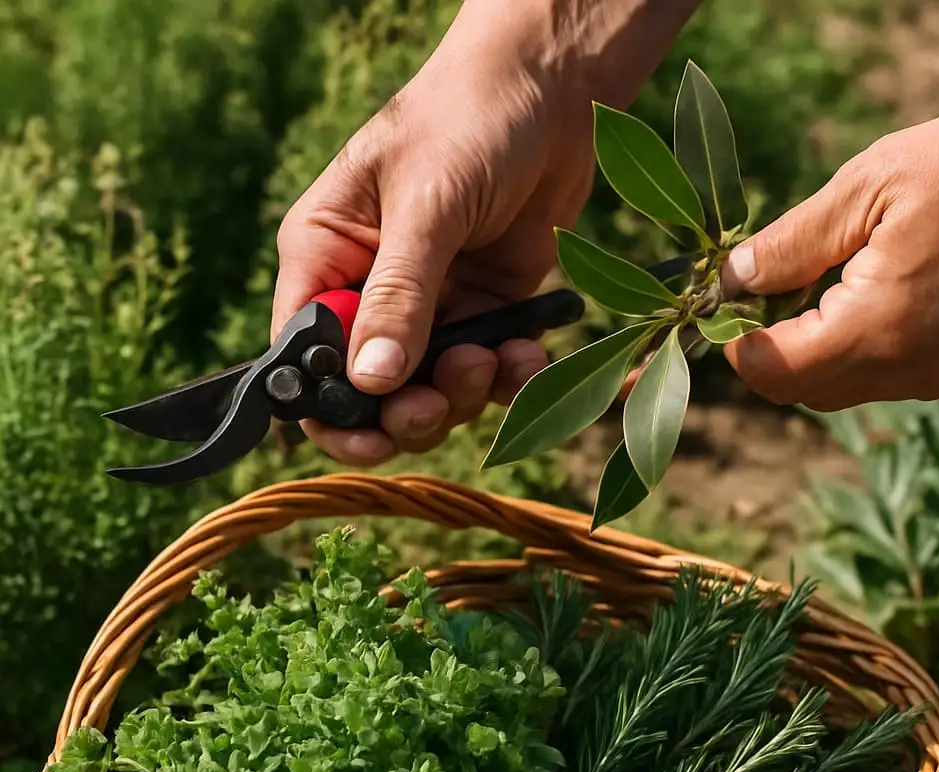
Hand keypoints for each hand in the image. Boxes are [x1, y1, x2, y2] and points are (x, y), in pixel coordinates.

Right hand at [272, 0, 698, 465]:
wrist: (552, 90)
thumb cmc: (468, 122)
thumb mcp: (426, 205)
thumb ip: (398, 296)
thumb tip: (370, 383)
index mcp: (325, 255)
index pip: (303, 354)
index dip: (328, 406)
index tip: (370, 431)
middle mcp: (369, 290)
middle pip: (366, 390)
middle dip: (404, 410)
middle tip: (438, 402)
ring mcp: (429, 306)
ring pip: (428, 391)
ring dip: (459, 394)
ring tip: (491, 357)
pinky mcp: (482, 311)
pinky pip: (484, 372)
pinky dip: (504, 377)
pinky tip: (525, 354)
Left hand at [720, 96, 938, 411]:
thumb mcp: (869, 186)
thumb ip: (791, 243)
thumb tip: (732, 280)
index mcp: (878, 328)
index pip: (771, 372)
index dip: (735, 339)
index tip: (729, 295)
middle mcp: (900, 370)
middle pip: (792, 389)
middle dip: (762, 344)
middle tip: (761, 284)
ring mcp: (923, 376)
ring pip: (823, 389)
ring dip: (796, 348)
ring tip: (805, 281)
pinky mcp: (937, 368)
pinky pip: (861, 377)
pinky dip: (833, 348)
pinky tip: (843, 292)